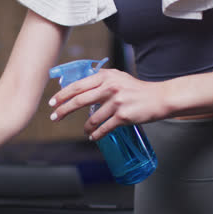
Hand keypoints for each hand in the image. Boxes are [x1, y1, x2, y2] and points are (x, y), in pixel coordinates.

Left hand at [48, 69, 169, 139]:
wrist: (160, 98)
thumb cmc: (137, 89)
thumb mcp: (118, 78)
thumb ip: (100, 80)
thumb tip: (80, 88)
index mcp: (106, 76)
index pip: (78, 85)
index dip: (62, 94)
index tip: (52, 102)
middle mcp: (109, 87)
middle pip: (79, 100)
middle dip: (63, 110)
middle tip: (54, 117)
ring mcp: (116, 102)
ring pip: (91, 118)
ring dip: (85, 127)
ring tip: (85, 130)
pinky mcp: (123, 116)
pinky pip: (104, 128)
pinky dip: (96, 134)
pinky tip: (93, 136)